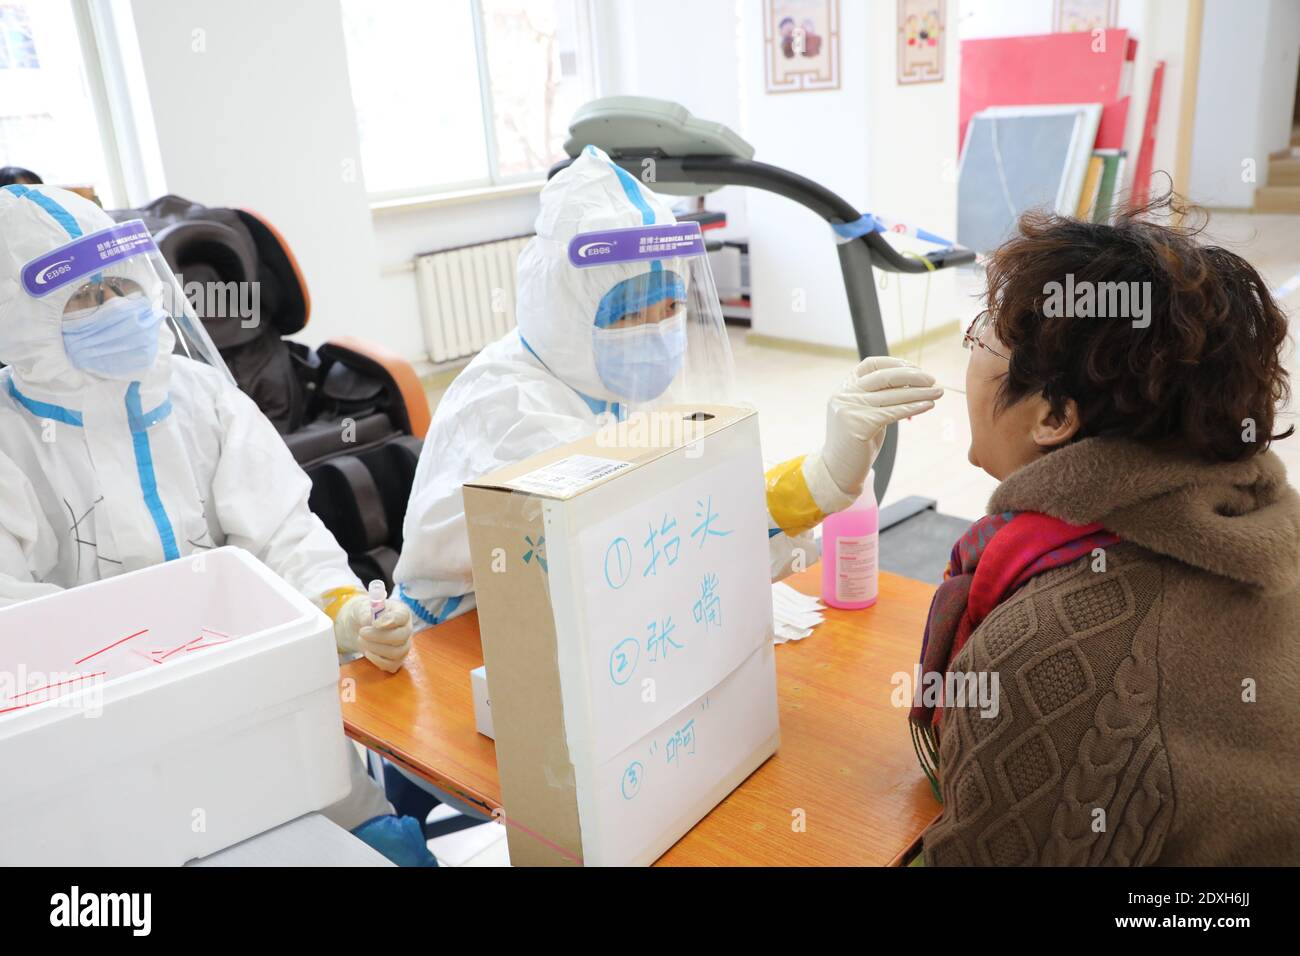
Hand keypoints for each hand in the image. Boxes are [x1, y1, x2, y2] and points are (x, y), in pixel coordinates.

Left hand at [335, 595, 412, 673]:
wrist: (360, 629)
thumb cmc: (364, 615)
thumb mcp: (361, 608)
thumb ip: (365, 612)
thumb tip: (369, 620)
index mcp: (401, 612)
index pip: (402, 616)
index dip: (390, 620)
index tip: (374, 623)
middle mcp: (406, 629)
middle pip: (401, 637)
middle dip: (378, 637)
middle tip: (361, 632)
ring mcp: (403, 646)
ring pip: (396, 652)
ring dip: (375, 648)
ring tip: (361, 640)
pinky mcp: (397, 659)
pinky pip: (391, 665)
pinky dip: (377, 660)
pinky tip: (367, 652)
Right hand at [817, 355, 942, 497]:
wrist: (838, 470)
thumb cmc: (857, 442)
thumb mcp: (866, 413)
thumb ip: (881, 398)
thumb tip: (914, 383)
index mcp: (844, 388)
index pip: (871, 364)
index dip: (895, 363)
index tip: (916, 369)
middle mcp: (844, 395)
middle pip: (884, 376)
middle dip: (912, 376)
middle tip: (932, 380)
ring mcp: (850, 409)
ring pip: (892, 395)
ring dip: (920, 392)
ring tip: (938, 392)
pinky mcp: (859, 425)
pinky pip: (893, 412)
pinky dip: (913, 407)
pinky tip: (927, 405)